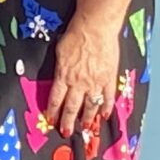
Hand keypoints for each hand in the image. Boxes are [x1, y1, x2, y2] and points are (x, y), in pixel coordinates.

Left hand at [44, 13, 122, 146]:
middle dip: (67, 122)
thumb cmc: (76, 34)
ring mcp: (95, 82)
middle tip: (65, 132)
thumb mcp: (60, 51)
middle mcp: (78, 83)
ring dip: (86, 119)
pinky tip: (105, 116)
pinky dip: (106, 108)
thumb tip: (59, 76)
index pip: (56, 99)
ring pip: (90, 106)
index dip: (53, 111)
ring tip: (85, 128)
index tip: (51, 121)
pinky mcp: (108, 79)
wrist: (95, 27)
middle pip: (71, 107)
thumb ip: (60, 67)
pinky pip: (107, 97)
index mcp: (64, 75)